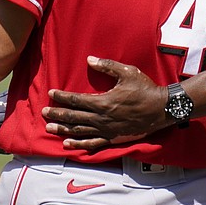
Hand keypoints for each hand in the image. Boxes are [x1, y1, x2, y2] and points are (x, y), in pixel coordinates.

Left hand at [43, 56, 172, 150]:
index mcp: (103, 102)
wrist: (161, 109)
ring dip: (63, 130)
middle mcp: (102, 118)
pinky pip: (92, 143)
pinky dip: (78, 144)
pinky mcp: (113, 138)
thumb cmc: (145, 89)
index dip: (62, 97)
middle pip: (74, 116)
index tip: (51, 94)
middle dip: (57, 114)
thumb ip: (107, 66)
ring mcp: (107, 130)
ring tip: (49, 128)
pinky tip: (67, 144)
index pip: (76, 100)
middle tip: (44, 112)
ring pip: (80, 131)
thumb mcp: (128, 72)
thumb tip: (89, 60)